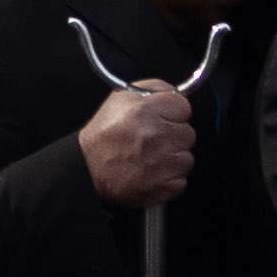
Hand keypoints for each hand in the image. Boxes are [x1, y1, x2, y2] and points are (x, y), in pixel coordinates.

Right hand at [77, 79, 197, 208]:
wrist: (88, 168)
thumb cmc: (105, 135)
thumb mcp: (121, 97)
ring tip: (152, 157)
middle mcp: (155, 136)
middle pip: (188, 134)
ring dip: (173, 159)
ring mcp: (161, 164)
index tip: (164, 119)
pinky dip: (169, 180)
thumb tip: (175, 92)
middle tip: (154, 140)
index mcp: (145, 111)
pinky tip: (152, 173)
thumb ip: (153, 89)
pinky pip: (181, 181)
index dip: (173, 113)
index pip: (184, 107)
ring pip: (186, 159)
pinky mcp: (163, 186)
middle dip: (173, 136)